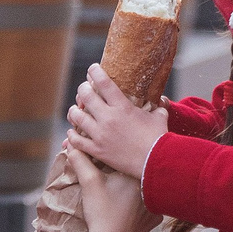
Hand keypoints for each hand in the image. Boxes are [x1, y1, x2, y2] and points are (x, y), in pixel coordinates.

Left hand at [67, 64, 168, 179]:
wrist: (156, 162)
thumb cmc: (159, 139)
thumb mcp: (159, 117)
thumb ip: (156, 107)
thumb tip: (161, 102)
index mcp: (122, 106)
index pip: (103, 82)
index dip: (95, 72)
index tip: (92, 69)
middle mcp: (108, 118)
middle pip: (85, 96)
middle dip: (82, 90)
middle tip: (84, 90)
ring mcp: (100, 135)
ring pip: (76, 117)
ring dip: (74, 111)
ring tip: (75, 110)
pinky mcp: (97, 150)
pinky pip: (77, 141)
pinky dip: (72, 135)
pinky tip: (72, 132)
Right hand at [70, 144, 155, 231]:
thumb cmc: (101, 213)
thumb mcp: (89, 182)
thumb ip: (80, 159)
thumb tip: (72, 146)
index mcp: (140, 173)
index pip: (125, 160)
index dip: (111, 160)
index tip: (103, 164)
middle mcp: (154, 187)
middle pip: (134, 175)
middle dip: (121, 174)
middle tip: (110, 179)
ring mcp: (157, 205)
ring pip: (142, 191)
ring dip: (131, 189)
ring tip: (118, 193)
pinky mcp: (155, 219)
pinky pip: (147, 206)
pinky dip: (137, 206)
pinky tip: (127, 207)